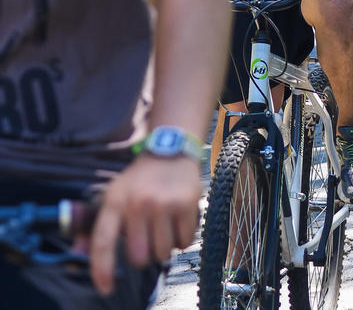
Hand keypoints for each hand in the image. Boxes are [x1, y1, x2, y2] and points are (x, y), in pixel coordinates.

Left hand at [90, 153, 202, 295]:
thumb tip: (77, 251)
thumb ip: (97, 225)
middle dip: (143, 254)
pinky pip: (184, 242)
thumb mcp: (114, 195)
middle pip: (139, 257)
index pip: (103, 242)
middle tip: (147, 237)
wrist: (170, 150)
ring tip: (163, 227)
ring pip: (163, 253)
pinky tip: (178, 221)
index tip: (106, 289)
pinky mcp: (187, 204)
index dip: (102, 270)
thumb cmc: (139, 179)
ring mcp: (164, 204)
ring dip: (164, 247)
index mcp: (116, 201)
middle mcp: (139, 203)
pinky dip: (182, 239)